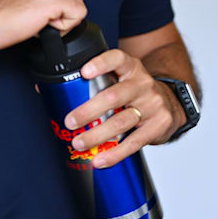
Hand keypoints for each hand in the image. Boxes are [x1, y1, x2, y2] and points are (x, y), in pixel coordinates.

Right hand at [0, 0, 86, 51]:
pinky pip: (77, 17)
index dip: (59, 8)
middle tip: (37, 17)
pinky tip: (40, 24)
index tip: (38, 11)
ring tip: (36, 19)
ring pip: (78, 8)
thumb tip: (64, 5)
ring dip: (61, 21)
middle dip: (62, 13)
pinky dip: (62, 28)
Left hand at [61, 49, 182, 168]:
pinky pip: (134, 142)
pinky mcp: (158, 125)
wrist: (172, 104)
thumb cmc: (137, 92)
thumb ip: (93, 82)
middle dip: (89, 110)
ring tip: (79, 143)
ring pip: (122, 121)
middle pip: (114, 96)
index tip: (84, 72)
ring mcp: (152, 105)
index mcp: (131, 68)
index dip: (101, 64)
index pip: (117, 59)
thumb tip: (45, 90)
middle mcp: (143, 84)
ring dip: (97, 135)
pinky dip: (115, 153)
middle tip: (70, 121)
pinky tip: (100, 159)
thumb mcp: (121, 79)